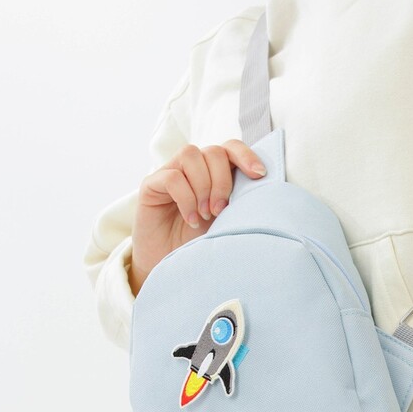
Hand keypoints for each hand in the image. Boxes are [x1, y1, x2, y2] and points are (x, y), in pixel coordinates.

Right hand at [129, 140, 266, 295]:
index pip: (230, 148)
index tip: (260, 175)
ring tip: (205, 215)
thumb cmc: (199, 242)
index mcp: (214, 171)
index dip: (246, 155)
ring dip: (203, 186)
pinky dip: (186, 198)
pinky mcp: (151, 184)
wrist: (170, 263)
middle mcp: (193, 167)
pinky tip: (191, 219)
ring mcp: (171, 172)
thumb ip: (238, 200)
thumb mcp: (226, 220)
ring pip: (191, 155)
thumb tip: (261, 188)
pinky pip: (172, 177)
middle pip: (213, 151)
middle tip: (220, 211)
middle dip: (222, 181)